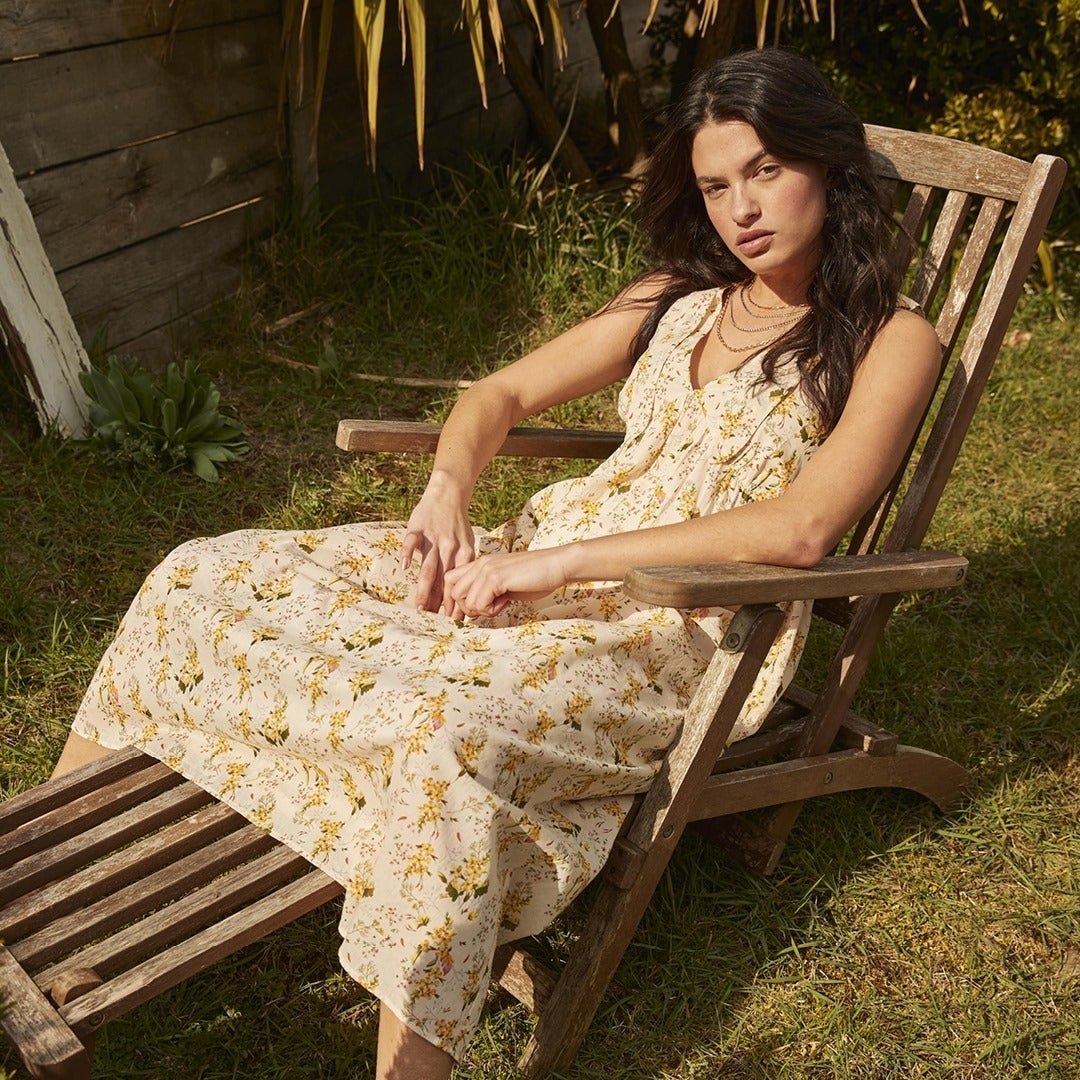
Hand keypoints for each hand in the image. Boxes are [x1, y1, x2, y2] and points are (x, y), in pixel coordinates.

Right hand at [401, 473, 475, 615]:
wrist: (449, 492)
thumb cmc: (456, 523)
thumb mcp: (467, 543)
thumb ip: (462, 566)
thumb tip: (460, 594)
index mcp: (464, 553)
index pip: (459, 583)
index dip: (456, 602)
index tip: (453, 622)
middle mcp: (450, 548)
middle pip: (444, 580)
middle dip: (439, 603)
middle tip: (434, 622)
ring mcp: (433, 538)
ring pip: (429, 567)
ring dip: (423, 588)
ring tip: (419, 607)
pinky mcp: (418, 527)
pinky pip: (412, 541)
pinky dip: (408, 553)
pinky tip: (404, 568)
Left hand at [443, 547, 570, 618]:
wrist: (557, 565)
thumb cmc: (536, 576)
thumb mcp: (505, 584)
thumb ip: (487, 592)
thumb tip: (472, 612)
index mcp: (481, 563)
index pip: (450, 580)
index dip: (455, 600)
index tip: (470, 613)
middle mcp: (480, 564)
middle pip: (453, 592)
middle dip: (468, 608)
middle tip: (490, 608)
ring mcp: (486, 569)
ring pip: (465, 601)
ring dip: (482, 610)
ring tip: (501, 604)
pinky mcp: (495, 578)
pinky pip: (479, 604)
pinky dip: (492, 610)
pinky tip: (506, 602)